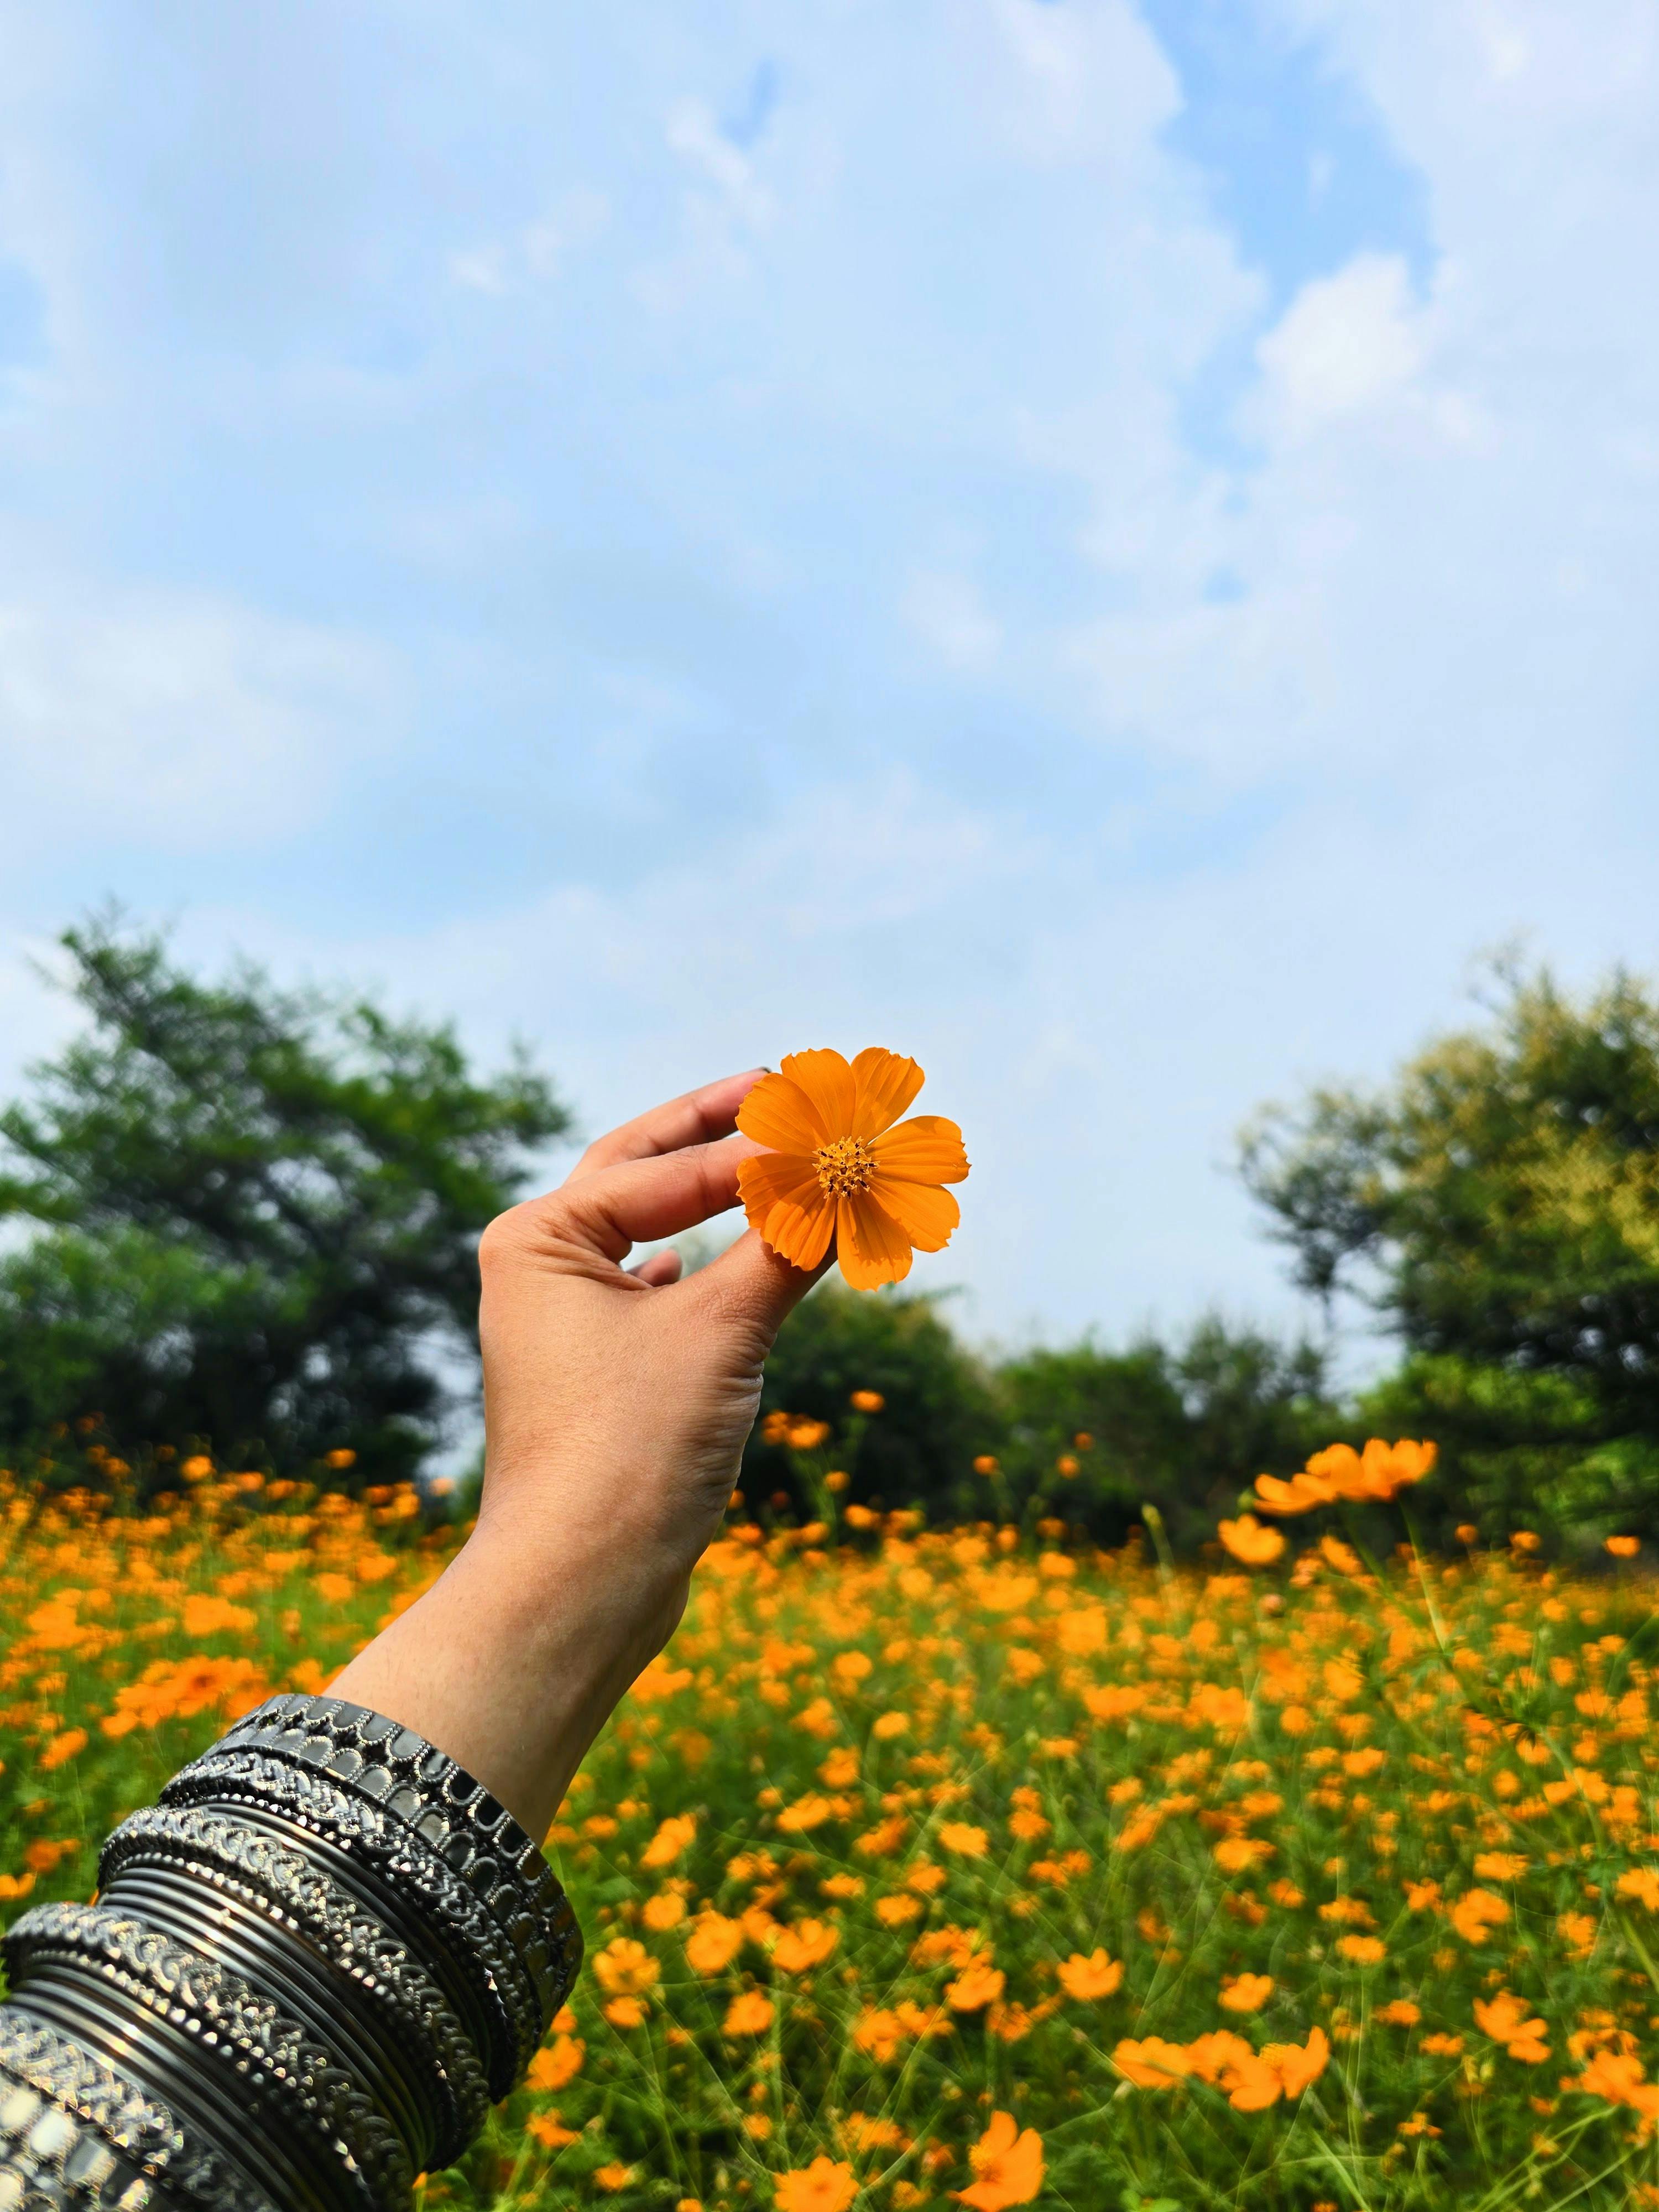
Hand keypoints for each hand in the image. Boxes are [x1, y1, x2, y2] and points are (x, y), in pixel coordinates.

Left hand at [331, 1070, 821, 1835]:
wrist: (577, 1589)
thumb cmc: (629, 1449)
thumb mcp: (723, 1330)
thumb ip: (789, 1244)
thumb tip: (856, 1176)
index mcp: (541, 1236)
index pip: (669, 1165)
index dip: (760, 1140)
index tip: (833, 1113)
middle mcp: (539, 1269)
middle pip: (643, 1171)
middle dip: (717, 1132)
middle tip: (785, 1087)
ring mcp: (562, 1324)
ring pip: (652, 1233)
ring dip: (716, 1199)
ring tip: (774, 1156)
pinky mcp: (595, 1377)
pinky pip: (656, 1293)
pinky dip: (699, 1266)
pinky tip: (711, 1257)